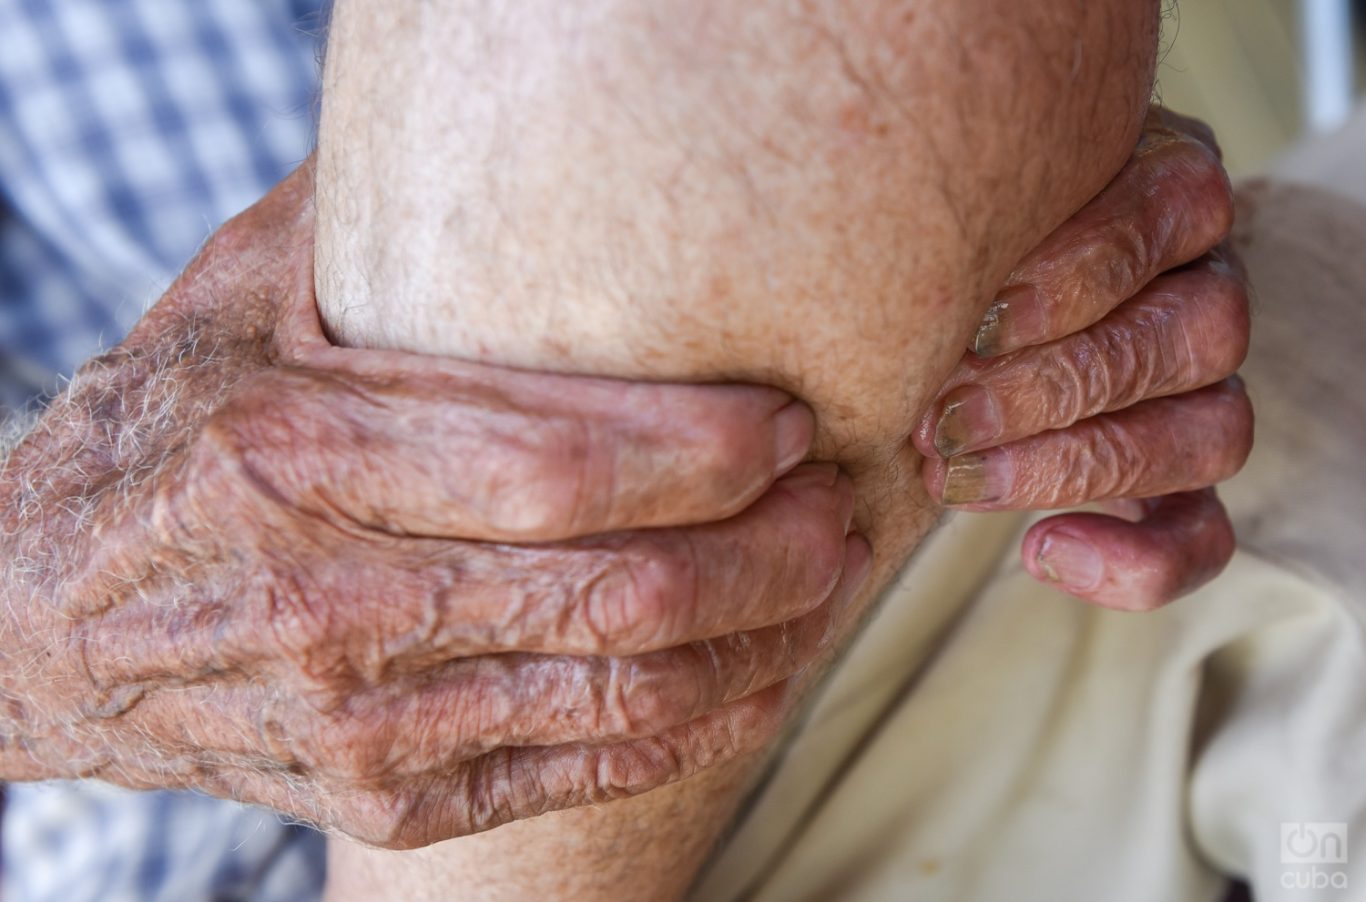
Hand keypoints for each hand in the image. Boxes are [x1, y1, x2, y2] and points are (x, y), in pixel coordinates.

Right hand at [0, 163, 869, 847]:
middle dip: (768, 549)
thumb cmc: (153, 439)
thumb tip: (493, 123)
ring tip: (822, 583)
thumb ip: (366, 226)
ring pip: (618, 691)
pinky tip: (755, 682)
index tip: (789, 421)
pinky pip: (575, 773)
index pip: (559, 466)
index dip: (705, 450)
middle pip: (617, 589)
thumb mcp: (230, 307)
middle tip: (837, 505)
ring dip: (757, 640)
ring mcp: (357, 723)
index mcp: (296, 455)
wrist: (32, 622)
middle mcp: (328, 603)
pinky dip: (691, 729)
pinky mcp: (380, 799)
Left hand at [914, 107, 1251, 610]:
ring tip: (958, 478)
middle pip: (1193, 335)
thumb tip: (882, 258)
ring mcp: (1207, 390)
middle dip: (1053, 387)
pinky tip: (1040, 551)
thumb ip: (949, 218)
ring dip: (1076, 465)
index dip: (1079, 276)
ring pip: (1212, 434)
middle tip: (943, 419)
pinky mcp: (1182, 481)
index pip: (1175, 209)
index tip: (976, 326)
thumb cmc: (950, 243)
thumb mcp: (950, 208)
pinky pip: (1205, 536)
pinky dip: (1137, 562)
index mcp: (1168, 189)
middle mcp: (1208, 284)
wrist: (949, 313)